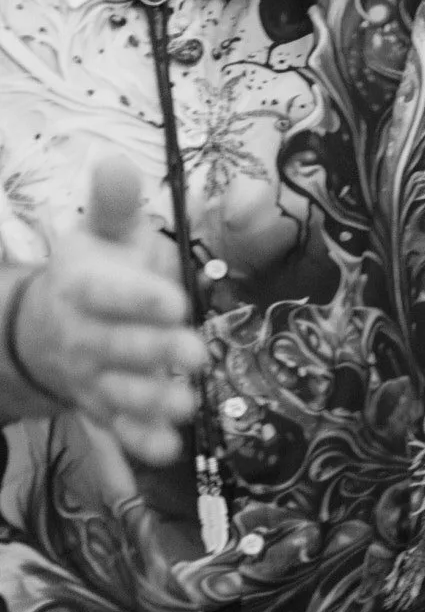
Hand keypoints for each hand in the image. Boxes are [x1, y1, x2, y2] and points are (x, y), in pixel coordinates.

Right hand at [15, 155, 205, 461]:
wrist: (42, 328)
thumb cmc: (90, 273)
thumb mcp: (100, 234)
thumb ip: (116, 204)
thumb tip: (115, 161)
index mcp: (83, 289)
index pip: (107, 294)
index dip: (137, 298)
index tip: (174, 299)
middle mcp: (85, 337)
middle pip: (119, 347)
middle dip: (155, 352)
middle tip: (196, 353)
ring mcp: (93, 377)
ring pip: (119, 392)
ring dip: (151, 401)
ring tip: (187, 403)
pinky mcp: (102, 408)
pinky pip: (117, 430)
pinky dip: (138, 444)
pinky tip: (168, 450)